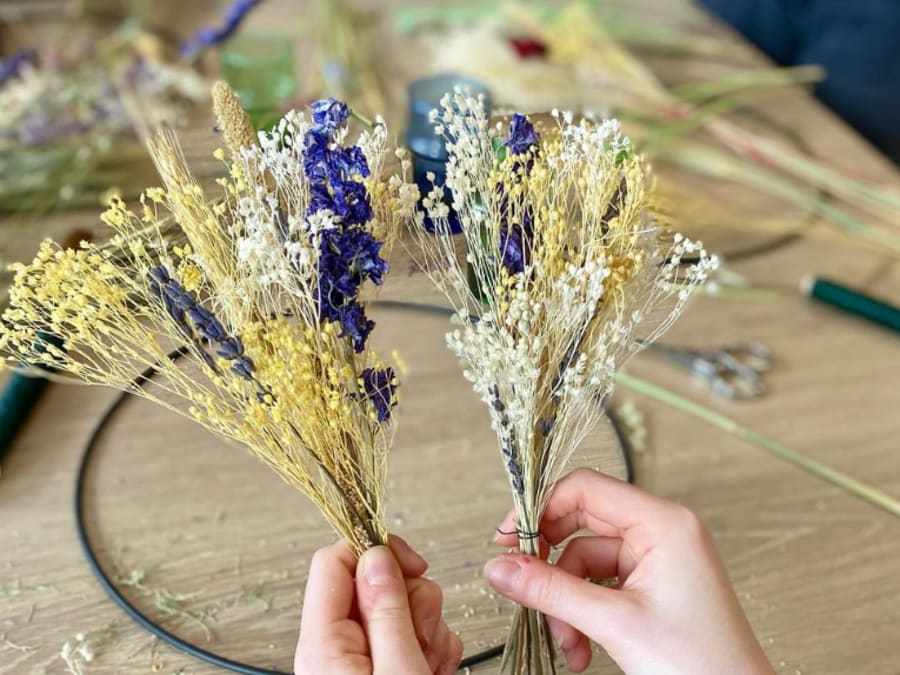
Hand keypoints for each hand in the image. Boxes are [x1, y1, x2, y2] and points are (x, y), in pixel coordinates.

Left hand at [295, 534, 461, 674]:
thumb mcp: (399, 670)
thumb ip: (387, 611)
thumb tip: (379, 555)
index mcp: (324, 644)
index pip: (333, 561)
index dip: (375, 551)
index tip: (411, 563)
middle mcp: (336, 648)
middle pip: (374, 581)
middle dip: (413, 599)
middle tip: (423, 634)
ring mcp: (360, 657)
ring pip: (400, 605)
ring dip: (428, 627)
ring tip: (430, 661)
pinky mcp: (382, 665)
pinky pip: (412, 631)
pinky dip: (432, 646)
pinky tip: (434, 667)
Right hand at [486, 469, 774, 674]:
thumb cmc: (702, 665)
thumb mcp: (614, 623)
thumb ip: (550, 590)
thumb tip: (499, 568)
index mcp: (664, 522)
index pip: (586, 488)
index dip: (542, 509)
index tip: (509, 540)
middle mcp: (662, 532)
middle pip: (581, 528)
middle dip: (553, 570)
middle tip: (523, 589)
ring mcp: (657, 560)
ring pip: (585, 565)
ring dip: (567, 606)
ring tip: (569, 646)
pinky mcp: (652, 587)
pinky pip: (599, 587)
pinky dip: (583, 617)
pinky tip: (582, 649)